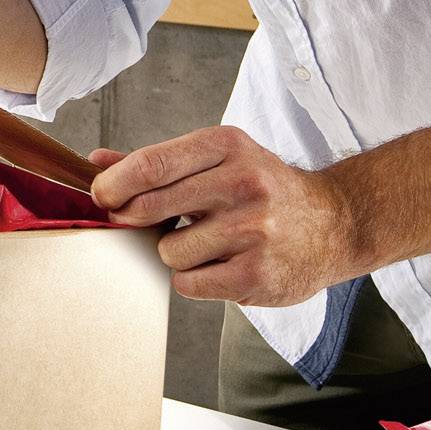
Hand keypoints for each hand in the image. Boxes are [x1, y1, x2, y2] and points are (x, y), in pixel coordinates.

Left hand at [86, 127, 372, 307]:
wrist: (335, 224)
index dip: (113, 186)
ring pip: (167, 251)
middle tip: (137, 221)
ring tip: (205, 244)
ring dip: (175, 252)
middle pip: (149, 207)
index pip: (150, 164)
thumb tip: (95, 163)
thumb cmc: (264, 189)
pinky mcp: (256, 273)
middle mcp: (243, 183)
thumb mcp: (219, 159)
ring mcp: (252, 230)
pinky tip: (220, 265)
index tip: (101, 198)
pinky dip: (194, 279)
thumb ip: (157, 163)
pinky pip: (188, 283)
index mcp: (227, 146)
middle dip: (132, 219)